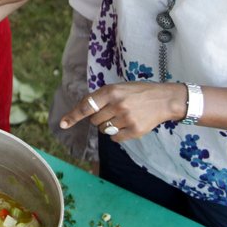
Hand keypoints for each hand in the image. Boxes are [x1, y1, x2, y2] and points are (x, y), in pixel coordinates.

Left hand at [60, 82, 185, 141]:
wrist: (164, 99)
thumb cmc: (138, 93)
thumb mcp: (119, 88)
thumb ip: (102, 98)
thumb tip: (83, 112)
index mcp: (111, 91)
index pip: (87, 106)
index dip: (73, 115)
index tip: (63, 124)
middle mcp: (117, 104)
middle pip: (94, 121)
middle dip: (99, 118)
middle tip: (112, 111)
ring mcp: (126, 118)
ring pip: (104, 130)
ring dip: (108, 126)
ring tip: (122, 116)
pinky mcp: (134, 131)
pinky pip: (115, 138)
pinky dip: (118, 134)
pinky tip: (128, 125)